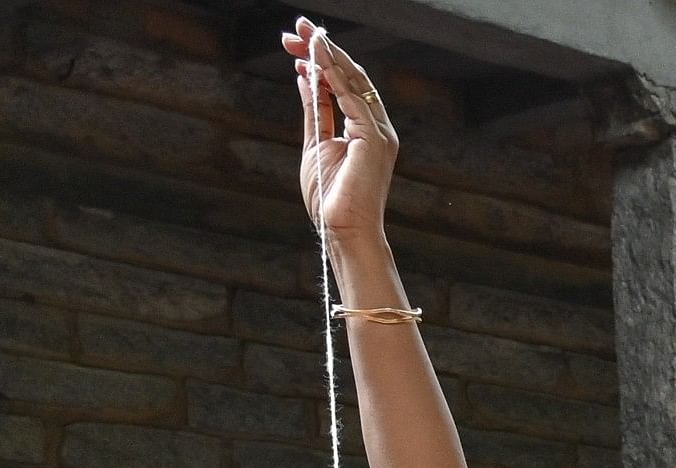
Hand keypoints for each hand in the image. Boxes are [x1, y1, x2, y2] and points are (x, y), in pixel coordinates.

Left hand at [286, 21, 397, 246]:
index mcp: (366, 130)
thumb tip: (305, 78)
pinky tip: (314, 56)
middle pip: (349, 76)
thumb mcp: (316, 145)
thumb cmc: (331, 199)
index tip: (295, 47)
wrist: (343, 231)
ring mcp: (380, 132)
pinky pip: (351, 97)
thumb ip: (315, 111)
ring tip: (301, 34)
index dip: (320, 62)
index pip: (344, 85)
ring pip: (352, 80)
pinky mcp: (375, 138)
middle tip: (295, 29)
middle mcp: (378, 127)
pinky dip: (332, 73)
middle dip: (321, 50)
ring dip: (325, 54)